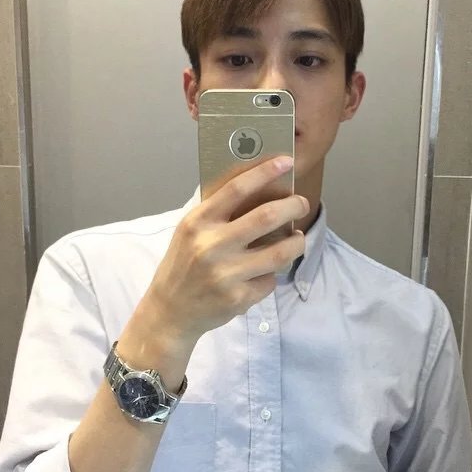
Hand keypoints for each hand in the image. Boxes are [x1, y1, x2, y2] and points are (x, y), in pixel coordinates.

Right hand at [121, 156, 307, 360]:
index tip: (287, 161)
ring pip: (280, 252)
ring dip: (296, 243)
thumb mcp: (190, 231)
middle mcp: (211, 246)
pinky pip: (270, 280)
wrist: (170, 311)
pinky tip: (265, 272)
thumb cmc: (184, 264)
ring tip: (296, 238)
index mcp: (198, 222)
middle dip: (293, 206)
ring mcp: (226, 274)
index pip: (237, 188)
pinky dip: (272, 274)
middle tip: (301, 204)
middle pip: (267, 217)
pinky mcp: (238, 298)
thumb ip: (218, 213)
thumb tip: (261, 188)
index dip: (266, 172)